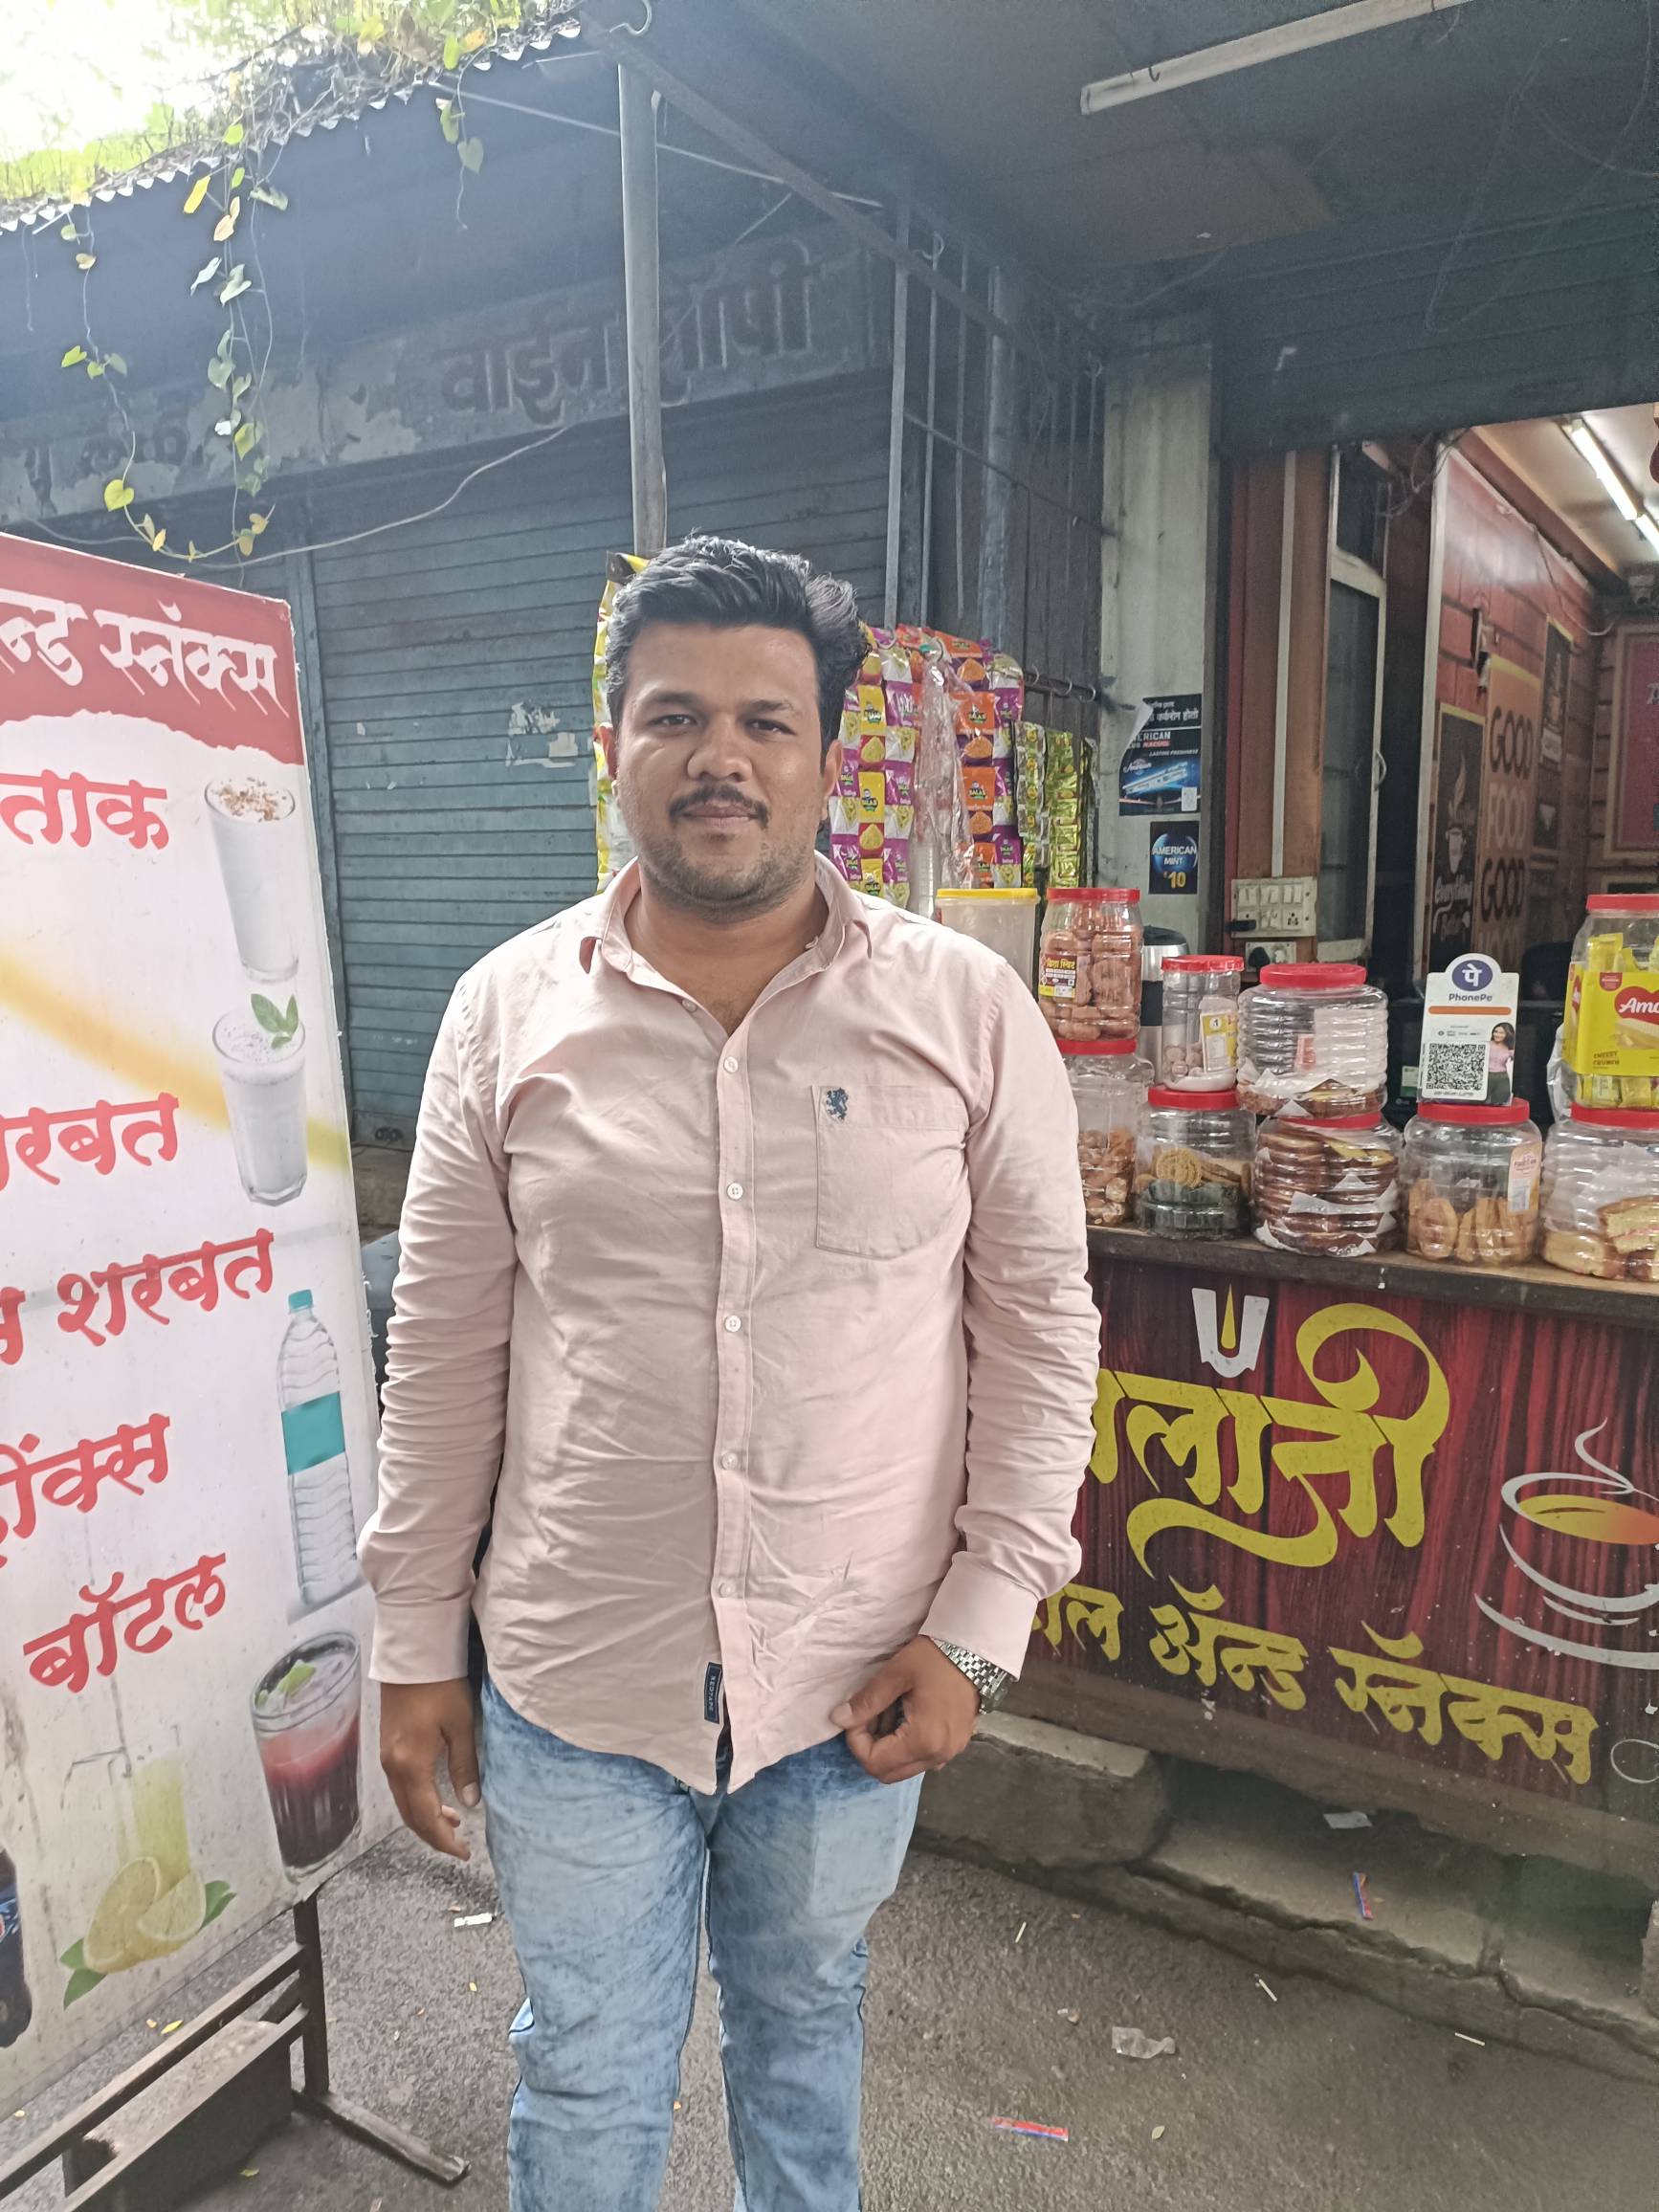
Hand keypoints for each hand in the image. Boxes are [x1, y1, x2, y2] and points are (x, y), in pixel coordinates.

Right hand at [380, 1678, 479, 1859]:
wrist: (412, 1657)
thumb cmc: (440, 1687)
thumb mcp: (461, 1726)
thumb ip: (464, 1766)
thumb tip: (471, 1803)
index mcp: (410, 1765)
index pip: (425, 1817)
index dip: (444, 1839)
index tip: (463, 1853)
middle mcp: (392, 1766)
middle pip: (410, 1815)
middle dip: (433, 1835)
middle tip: (459, 1846)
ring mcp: (386, 1757)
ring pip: (403, 1802)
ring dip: (425, 1818)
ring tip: (453, 1823)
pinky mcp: (388, 1747)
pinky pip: (400, 1787)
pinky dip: (417, 1800)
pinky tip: (436, 1797)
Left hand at [830, 1636, 981, 1783]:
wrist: (975, 1649)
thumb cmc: (934, 1658)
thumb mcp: (895, 1675)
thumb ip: (866, 1702)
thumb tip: (837, 1719)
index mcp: (923, 1741)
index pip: (875, 1762)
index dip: (856, 1741)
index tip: (856, 1715)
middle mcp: (938, 1756)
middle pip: (889, 1773)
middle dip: (870, 1747)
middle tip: (870, 1715)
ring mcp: (950, 1753)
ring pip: (905, 1767)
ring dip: (888, 1746)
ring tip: (888, 1711)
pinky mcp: (956, 1745)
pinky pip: (923, 1758)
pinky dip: (907, 1745)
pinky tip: (906, 1717)